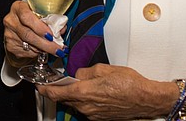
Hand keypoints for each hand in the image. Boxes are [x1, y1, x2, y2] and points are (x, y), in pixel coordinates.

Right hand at [2, 0, 63, 67]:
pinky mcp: (10, 45)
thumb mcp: (39, 12)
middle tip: (58, 49)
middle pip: (28, 34)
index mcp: (18, 7)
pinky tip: (42, 49)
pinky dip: (37, 52)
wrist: (18, 24)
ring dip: (44, 49)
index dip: (39, 27)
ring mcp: (9, 34)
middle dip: (46, 44)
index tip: (51, 35)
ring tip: (55, 50)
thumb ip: (49, 18)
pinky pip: (26, 52)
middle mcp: (11, 20)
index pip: (26, 17)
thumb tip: (61, 29)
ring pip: (29, 45)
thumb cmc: (31, 16)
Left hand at [38, 64, 173, 119]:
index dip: (45, 89)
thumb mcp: (104, 69)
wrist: (146, 99)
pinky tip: (91, 92)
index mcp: (85, 92)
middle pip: (65, 99)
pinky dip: (83, 100)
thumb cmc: (129, 83)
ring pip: (75, 104)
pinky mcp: (100, 118)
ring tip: (77, 84)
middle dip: (59, 90)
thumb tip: (77, 74)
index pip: (57, 93)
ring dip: (72, 95)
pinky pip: (86, 108)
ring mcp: (93, 114)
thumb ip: (85, 72)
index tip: (39, 85)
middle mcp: (87, 106)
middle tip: (57, 81)